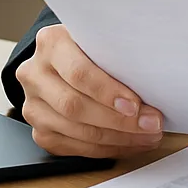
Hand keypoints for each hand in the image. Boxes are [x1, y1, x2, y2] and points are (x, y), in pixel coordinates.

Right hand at [15, 24, 165, 158]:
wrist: (64, 59)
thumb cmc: (90, 48)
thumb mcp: (100, 39)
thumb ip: (116, 53)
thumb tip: (153, 80)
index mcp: (51, 42)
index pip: (79, 73)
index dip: (108, 92)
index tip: (135, 105)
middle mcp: (35, 74)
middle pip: (75, 106)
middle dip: (118, 120)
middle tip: (150, 124)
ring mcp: (33, 105)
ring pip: (76, 130)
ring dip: (117, 138)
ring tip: (147, 136)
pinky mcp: (40, 130)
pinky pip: (74, 148)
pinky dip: (106, 149)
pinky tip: (129, 143)